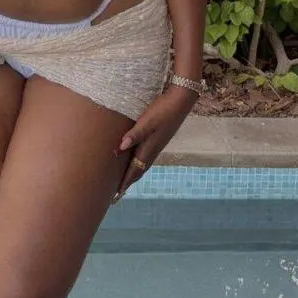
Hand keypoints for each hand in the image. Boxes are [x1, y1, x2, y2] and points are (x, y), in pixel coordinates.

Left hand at [112, 87, 194, 201]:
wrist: (180, 102)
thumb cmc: (162, 110)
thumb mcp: (147, 121)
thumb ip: (135, 134)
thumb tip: (120, 148)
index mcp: (149, 148)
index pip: (134, 170)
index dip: (125, 182)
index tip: (116, 196)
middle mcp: (153, 150)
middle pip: (138, 171)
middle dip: (128, 183)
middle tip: (118, 195)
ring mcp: (156, 145)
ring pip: (142, 165)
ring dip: (133, 174)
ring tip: (125, 182)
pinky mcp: (158, 139)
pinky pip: (145, 158)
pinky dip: (138, 165)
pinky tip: (136, 161)